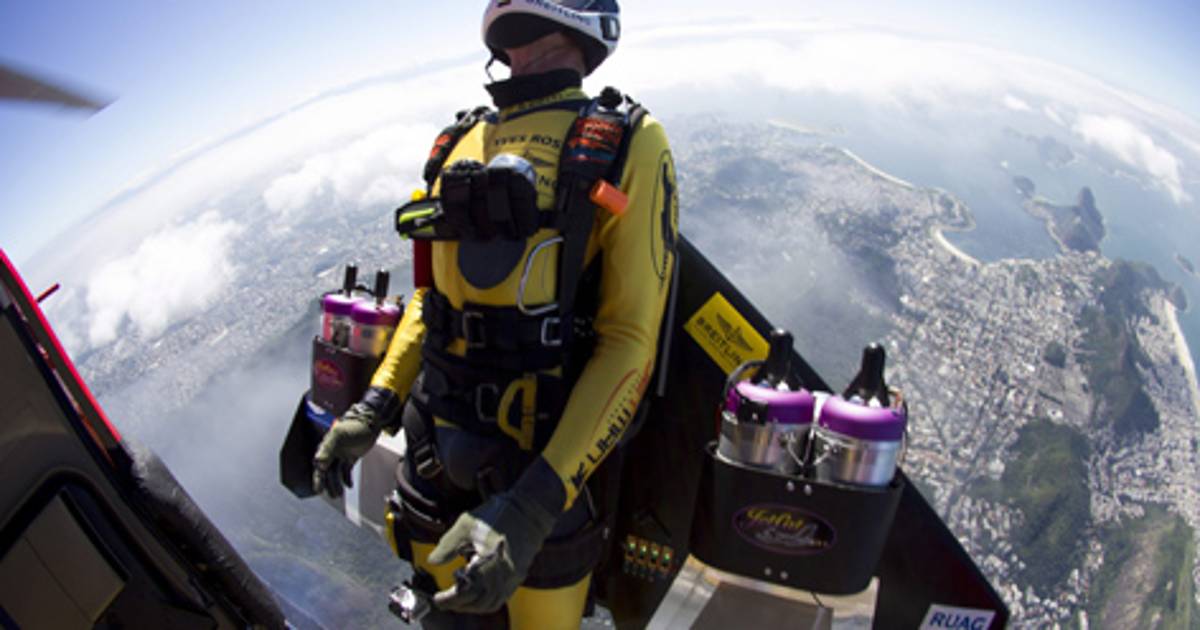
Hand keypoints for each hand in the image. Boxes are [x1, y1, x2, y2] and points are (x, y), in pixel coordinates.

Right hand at [312, 402, 380, 498]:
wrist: (371, 422)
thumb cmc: (354, 425)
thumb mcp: (339, 435)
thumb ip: (328, 448)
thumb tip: (318, 462)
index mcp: (326, 447)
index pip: (320, 466)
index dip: (318, 478)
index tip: (319, 489)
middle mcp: (333, 452)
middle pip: (327, 472)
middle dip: (328, 484)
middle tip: (331, 495)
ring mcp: (342, 455)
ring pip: (336, 473)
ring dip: (337, 484)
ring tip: (338, 494)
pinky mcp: (351, 457)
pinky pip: (346, 471)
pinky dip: (346, 479)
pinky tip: (348, 486)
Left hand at [426, 491, 556, 613]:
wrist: (529, 510)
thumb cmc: (497, 514)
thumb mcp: (466, 525)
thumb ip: (447, 546)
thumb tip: (432, 561)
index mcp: (488, 563)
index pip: (467, 592)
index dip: (450, 599)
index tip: (437, 597)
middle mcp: (503, 574)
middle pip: (479, 601)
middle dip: (459, 603)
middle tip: (444, 599)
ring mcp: (513, 577)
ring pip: (491, 602)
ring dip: (473, 604)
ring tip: (459, 596)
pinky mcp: (518, 575)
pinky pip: (501, 596)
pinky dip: (487, 599)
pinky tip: (477, 590)